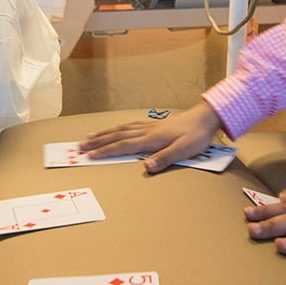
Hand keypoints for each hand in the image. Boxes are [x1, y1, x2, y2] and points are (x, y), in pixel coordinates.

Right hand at [79, 101, 220, 172]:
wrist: (206, 117)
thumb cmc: (196, 136)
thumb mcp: (185, 150)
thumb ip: (165, 158)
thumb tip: (147, 167)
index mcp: (152, 139)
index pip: (123, 146)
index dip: (105, 151)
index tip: (89, 156)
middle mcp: (147, 131)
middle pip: (117, 136)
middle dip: (98, 142)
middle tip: (79, 147)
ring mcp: (149, 127)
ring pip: (121, 129)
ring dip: (104, 134)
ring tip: (90, 137)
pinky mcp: (154, 125)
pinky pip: (129, 126)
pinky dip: (117, 128)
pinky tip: (115, 129)